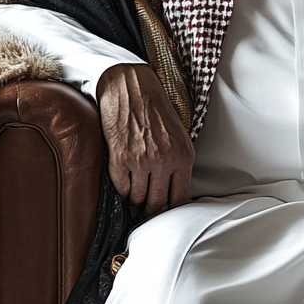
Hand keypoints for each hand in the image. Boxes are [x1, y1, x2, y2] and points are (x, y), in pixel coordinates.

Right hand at [95, 62, 194, 216]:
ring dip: (136, 202)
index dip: (171, 213)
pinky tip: (125, 181)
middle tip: (147, 214)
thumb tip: (175, 195)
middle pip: (158, 204)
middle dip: (152, 212)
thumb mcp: (179, 135)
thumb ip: (179, 164)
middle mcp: (164, 161)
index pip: (180, 199)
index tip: (166, 217)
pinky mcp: (120, 159)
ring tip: (135, 198)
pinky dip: (123, 189)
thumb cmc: (155, 109)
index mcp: (183, 156)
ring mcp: (141, 161)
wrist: (131, 86)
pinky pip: (121, 188)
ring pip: (138, 200)